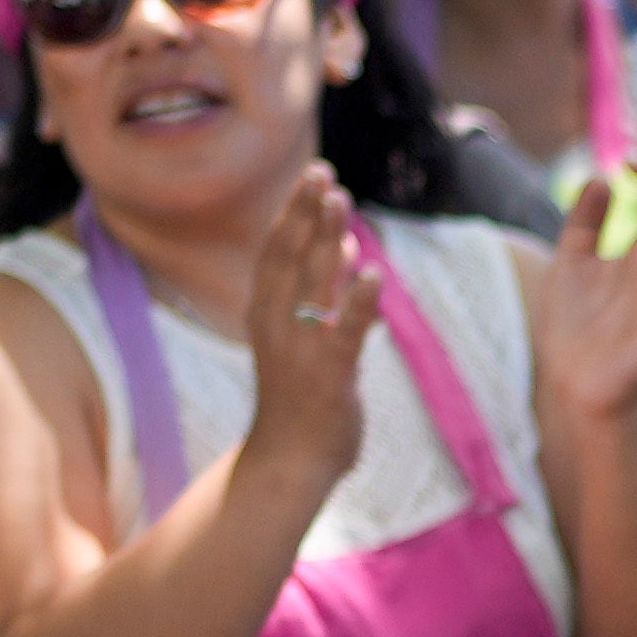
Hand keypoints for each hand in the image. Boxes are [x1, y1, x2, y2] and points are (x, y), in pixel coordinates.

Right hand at [232, 168, 373, 498]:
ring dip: (325, 239)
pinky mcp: (329, 376)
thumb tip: (342, 248)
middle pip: (288, 256)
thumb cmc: (298, 401)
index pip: (276, 252)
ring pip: (312, 284)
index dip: (293, 212)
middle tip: (323, 173)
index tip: (313, 177)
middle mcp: (276, 325)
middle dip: (306, 212)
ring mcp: (300, 349)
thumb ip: (321, 296)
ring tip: (341, 201)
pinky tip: (372, 271)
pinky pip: (345, 331)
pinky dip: (359, 300)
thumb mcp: (302, 340)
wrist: (287, 463)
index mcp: (265, 315)